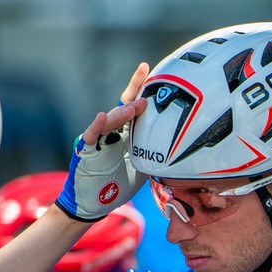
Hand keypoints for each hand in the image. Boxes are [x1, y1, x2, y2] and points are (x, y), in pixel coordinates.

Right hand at [53, 64, 149, 221]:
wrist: (94, 203)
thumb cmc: (118, 184)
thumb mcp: (143, 167)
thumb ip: (156, 154)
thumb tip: (184, 148)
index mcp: (125, 134)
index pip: (132, 105)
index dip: (138, 87)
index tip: (147, 68)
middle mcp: (111, 133)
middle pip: (122, 109)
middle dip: (135, 99)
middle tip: (148, 92)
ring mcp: (98, 141)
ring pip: (110, 121)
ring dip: (122, 114)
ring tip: (134, 107)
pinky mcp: (87, 152)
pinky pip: (91, 137)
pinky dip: (96, 128)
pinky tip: (101, 117)